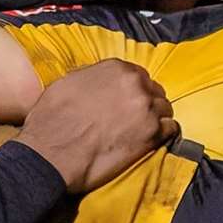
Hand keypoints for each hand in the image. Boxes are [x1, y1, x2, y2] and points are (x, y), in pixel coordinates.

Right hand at [17, 59, 176, 192]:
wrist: (51, 153)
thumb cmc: (51, 120)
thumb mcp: (66, 83)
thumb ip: (91, 77)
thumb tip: (99, 80)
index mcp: (115, 69)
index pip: (137, 74)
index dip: (133, 89)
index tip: (127, 100)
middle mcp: (135, 84)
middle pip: (153, 90)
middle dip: (146, 101)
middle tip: (135, 117)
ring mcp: (147, 109)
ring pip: (165, 108)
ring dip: (156, 118)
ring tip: (143, 130)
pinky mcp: (152, 135)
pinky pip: (170, 128)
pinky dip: (164, 133)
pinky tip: (152, 139)